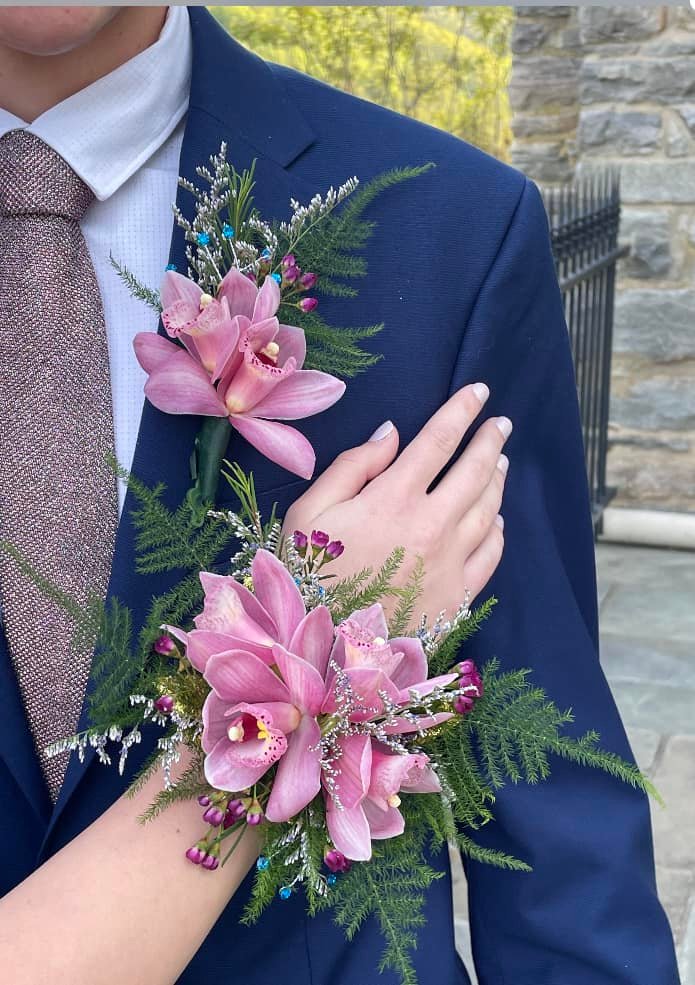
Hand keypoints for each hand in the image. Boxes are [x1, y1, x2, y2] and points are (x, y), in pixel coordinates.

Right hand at [282, 383, 510, 621]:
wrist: (323, 652)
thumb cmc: (307, 577)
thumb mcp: (309, 513)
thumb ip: (351, 468)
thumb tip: (391, 433)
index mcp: (392, 499)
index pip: (438, 441)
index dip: (462, 411)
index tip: (479, 392)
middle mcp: (431, 526)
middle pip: (475, 470)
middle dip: (491, 439)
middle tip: (502, 423)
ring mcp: (450, 563)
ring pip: (488, 508)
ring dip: (497, 478)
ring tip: (500, 461)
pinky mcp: (458, 596)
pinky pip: (490, 553)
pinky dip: (497, 529)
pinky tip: (495, 518)